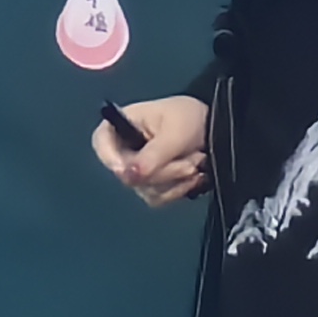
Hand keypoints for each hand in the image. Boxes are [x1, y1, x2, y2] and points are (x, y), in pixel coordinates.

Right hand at [94, 94, 209, 205]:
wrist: (216, 129)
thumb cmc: (189, 118)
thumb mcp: (174, 133)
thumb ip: (152, 156)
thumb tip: (128, 177)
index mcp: (123, 124)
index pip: (101, 142)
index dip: (109, 158)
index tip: (128, 169)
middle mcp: (126, 149)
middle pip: (127, 173)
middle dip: (162, 172)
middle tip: (189, 164)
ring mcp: (138, 169)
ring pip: (144, 189)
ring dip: (175, 180)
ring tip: (197, 162)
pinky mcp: (153, 185)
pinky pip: (157, 198)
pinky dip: (178, 190)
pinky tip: (195, 176)